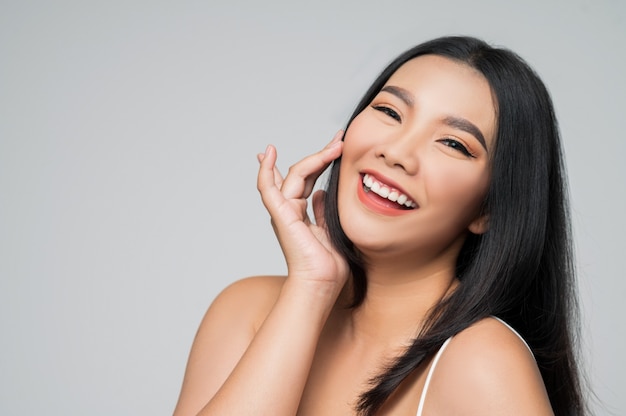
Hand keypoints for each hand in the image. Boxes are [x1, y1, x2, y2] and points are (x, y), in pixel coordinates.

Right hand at [257, 131, 348, 290]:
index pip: (306, 179)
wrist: (322, 284)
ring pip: (295, 175)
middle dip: (321, 154)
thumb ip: (323, 210)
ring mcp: (284, 211)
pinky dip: (265, 170)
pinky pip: (268, 188)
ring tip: (335, 145)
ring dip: (315, 158)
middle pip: (303, 173)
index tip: (335, 144)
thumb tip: (323, 193)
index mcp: (300, 213)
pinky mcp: (281, 215)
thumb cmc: (328, 265)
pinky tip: (267, 153)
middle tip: (340, 138)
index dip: (318, 160)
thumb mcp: (331, 228)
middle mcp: (290, 209)